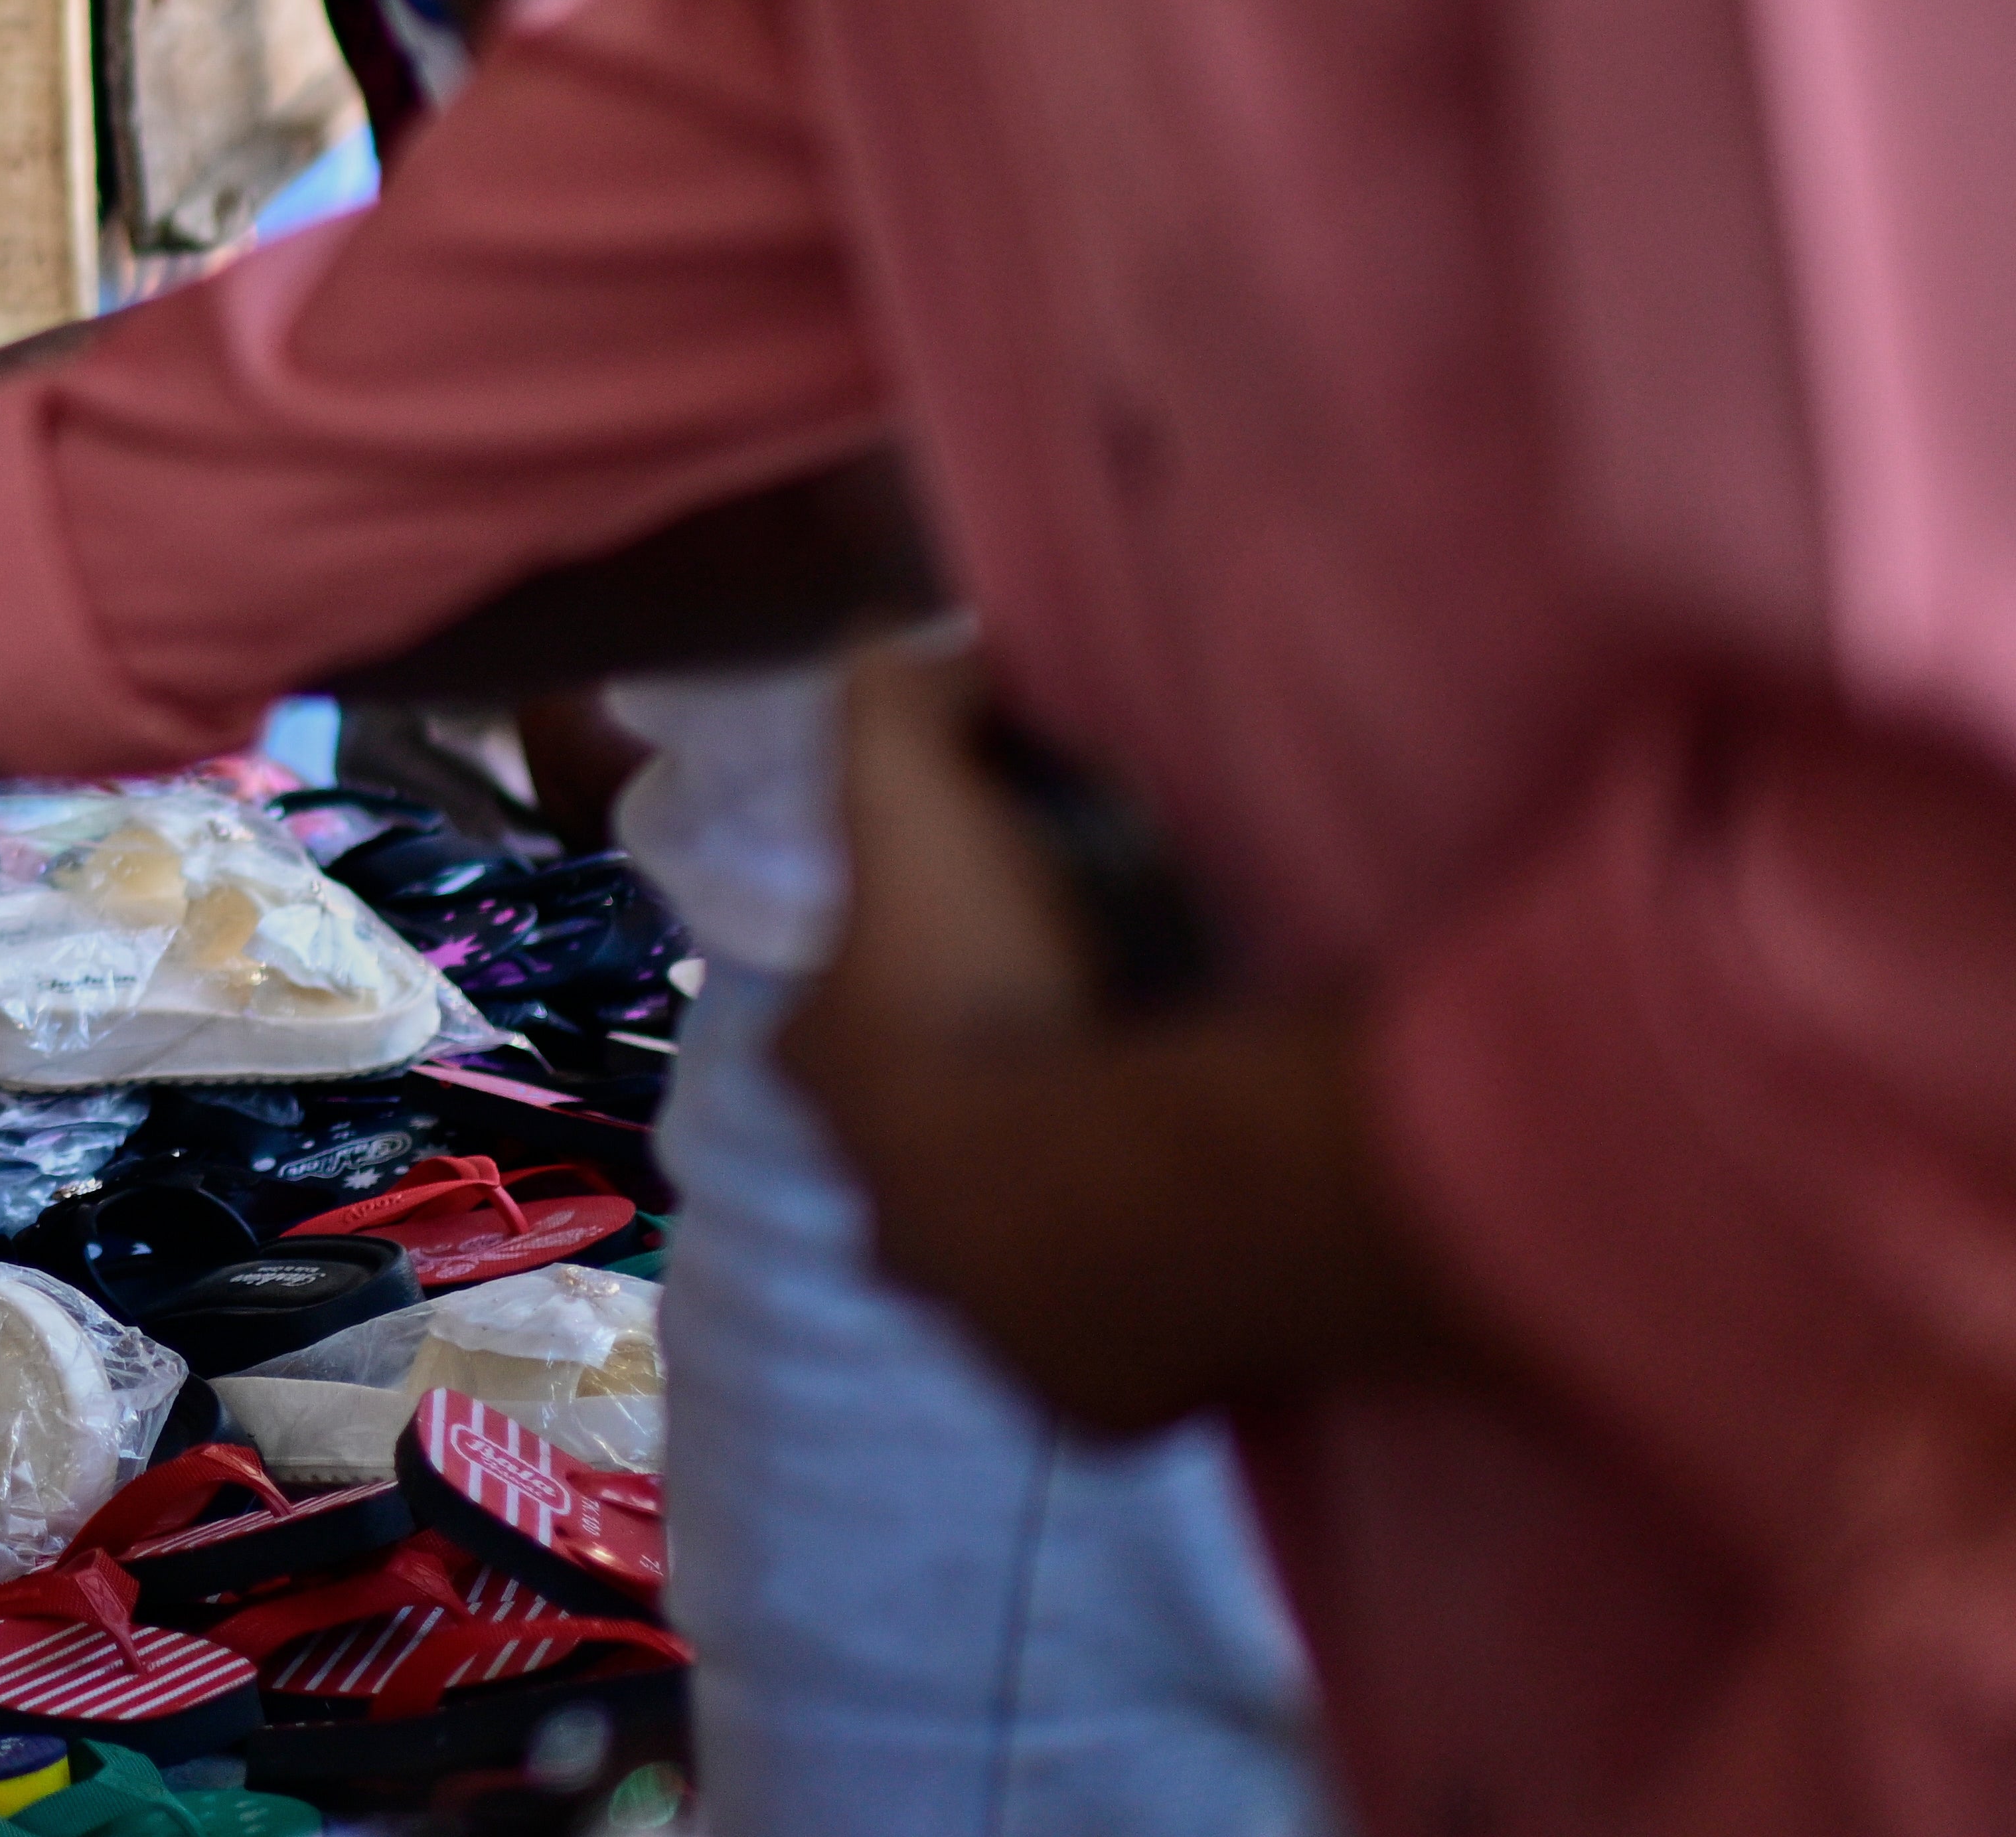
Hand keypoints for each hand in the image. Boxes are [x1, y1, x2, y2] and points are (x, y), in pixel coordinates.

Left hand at [781, 641, 1458, 1433]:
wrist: (1106, 1189)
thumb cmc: (988, 982)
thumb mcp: (916, 789)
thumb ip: (901, 700)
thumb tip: (912, 644)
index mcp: (827, 1072)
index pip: (833, 1018)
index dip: (895, 974)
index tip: (979, 947)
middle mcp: (880, 1210)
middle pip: (917, 1145)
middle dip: (978, 1108)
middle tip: (1079, 1051)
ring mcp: (981, 1316)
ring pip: (1008, 1253)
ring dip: (1065, 1208)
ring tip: (1153, 1150)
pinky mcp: (1087, 1391)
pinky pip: (1112, 1339)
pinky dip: (1147, 1299)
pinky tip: (1208, 1250)